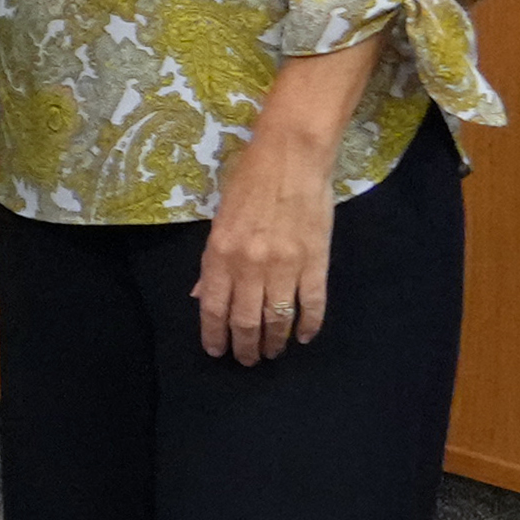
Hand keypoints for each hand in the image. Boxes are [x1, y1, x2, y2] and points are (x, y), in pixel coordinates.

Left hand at [193, 137, 336, 365]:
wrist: (292, 159)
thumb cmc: (250, 183)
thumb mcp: (220, 220)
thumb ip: (213, 263)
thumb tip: (203, 296)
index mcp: (220, 254)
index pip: (213, 308)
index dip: (214, 335)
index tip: (217, 352)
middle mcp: (249, 266)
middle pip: (246, 320)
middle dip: (245, 346)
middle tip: (248, 360)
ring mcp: (285, 266)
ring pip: (277, 319)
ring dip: (274, 341)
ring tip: (272, 352)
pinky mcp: (316, 262)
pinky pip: (312, 305)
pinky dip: (308, 326)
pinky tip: (304, 337)